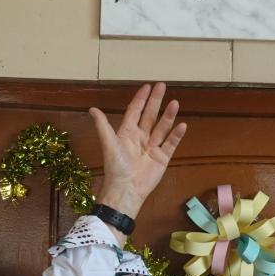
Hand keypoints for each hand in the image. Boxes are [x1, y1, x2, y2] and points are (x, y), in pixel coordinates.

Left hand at [88, 82, 186, 221]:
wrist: (126, 189)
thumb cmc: (116, 166)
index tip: (147, 86)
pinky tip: (182, 124)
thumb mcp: (108, 143)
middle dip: (155, 101)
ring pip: (162, 127)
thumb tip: (92, 108)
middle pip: (150, 116)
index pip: (135, 111)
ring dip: (168, 115)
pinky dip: (176, 135)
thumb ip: (103, 125)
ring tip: (174, 102)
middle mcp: (141, 137)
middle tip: (162, 86)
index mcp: (127, 133)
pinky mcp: (162, 158)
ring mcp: (153, 147)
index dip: (141, 99)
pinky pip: (171, 143)